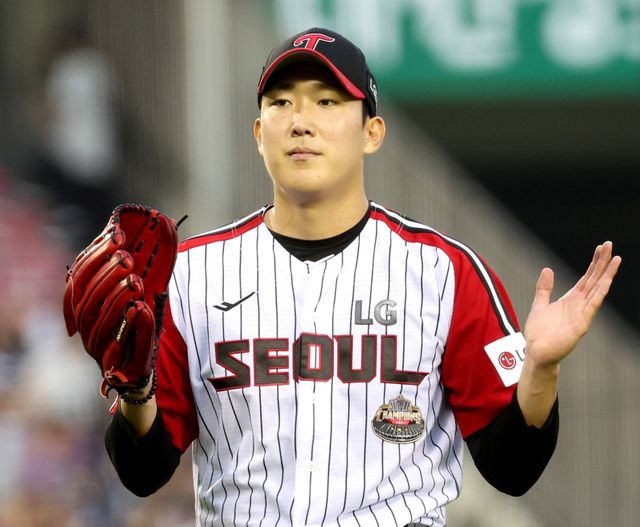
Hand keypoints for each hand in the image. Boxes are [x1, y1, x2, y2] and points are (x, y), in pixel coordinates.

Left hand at [523, 241, 620, 367]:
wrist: (537, 352)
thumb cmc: (539, 332)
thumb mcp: (540, 304)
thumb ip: (544, 288)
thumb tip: (548, 269)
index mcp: (571, 299)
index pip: (587, 277)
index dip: (594, 263)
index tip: (600, 248)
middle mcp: (579, 304)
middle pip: (595, 279)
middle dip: (602, 262)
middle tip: (609, 244)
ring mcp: (582, 313)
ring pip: (598, 290)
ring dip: (606, 275)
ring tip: (615, 259)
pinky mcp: (581, 324)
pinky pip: (592, 306)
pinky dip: (599, 294)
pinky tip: (606, 282)